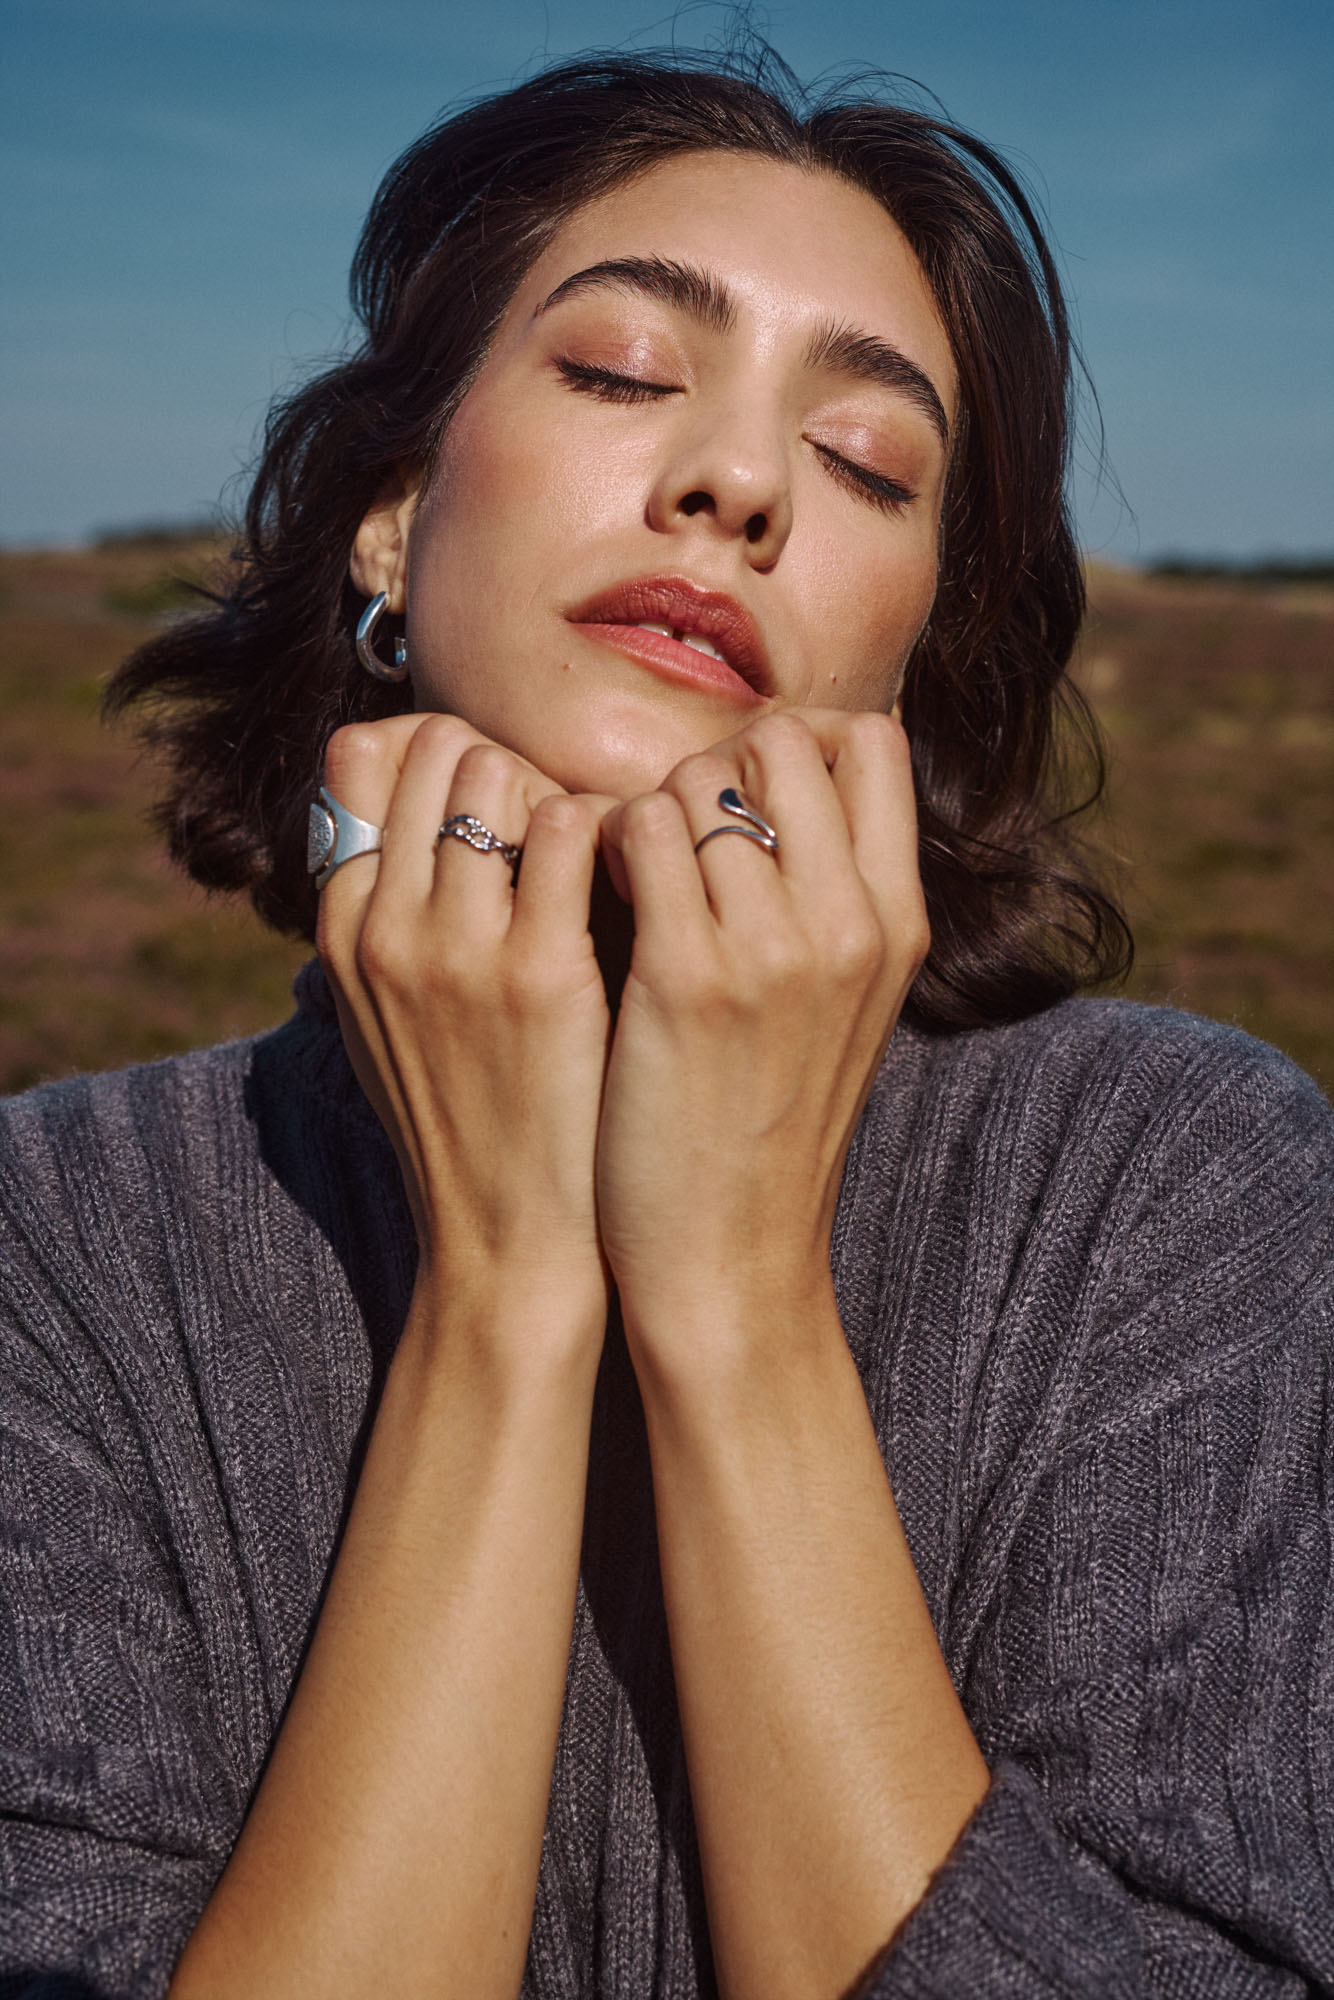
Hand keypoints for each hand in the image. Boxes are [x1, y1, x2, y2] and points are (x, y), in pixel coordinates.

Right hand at [316, 713, 614, 1342]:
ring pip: (503, 775)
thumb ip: (394, 916)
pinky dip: (613, 831)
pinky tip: (641, 877)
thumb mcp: (387, 1017)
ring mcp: (456, 947)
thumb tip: (422, 815)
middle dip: (511, 765)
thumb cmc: (466, 1124)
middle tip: (564, 818)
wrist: (506, 1247)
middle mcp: (385, 925)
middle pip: (440, 753)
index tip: (502, 803)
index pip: (369, 763)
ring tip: (603, 848)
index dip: (450, 766)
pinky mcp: (537, 973)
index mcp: (343, 929)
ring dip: (563, 791)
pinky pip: (573, 827)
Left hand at [595, 708, 927, 1370]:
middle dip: (715, 763)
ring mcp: (773, 948)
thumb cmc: (769, 1126)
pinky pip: (639, 831)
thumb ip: (831, 900)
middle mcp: (851, 922)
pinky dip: (603, 842)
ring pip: (702, 776)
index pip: (872, 742)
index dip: (796, 741)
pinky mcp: (686, 979)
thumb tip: (785, 790)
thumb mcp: (844, 1004)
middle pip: (783, 740)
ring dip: (652, 807)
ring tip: (631, 874)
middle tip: (676, 832)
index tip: (744, 794)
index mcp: (899, 922)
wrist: (732, 1262)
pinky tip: (592, 895)